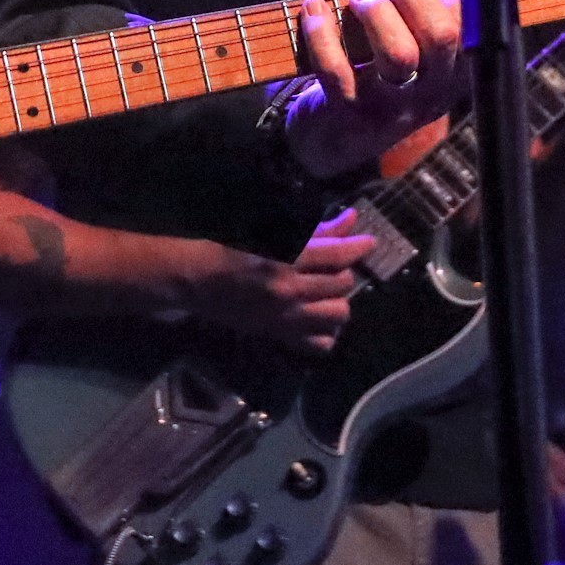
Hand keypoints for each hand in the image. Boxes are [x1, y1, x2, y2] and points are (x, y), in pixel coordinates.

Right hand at [187, 209, 372, 355]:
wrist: (195, 278)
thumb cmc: (229, 244)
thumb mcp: (269, 229)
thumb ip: (314, 229)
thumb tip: (349, 221)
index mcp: (285, 258)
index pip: (336, 256)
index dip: (358, 246)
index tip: (369, 241)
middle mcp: (289, 290)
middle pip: (342, 284)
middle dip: (344, 270)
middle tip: (334, 264)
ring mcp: (285, 317)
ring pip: (337, 315)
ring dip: (339, 299)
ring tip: (328, 290)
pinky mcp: (278, 334)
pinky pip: (318, 343)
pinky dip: (326, 331)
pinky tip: (319, 316)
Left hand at [285, 0, 464, 179]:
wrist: (335, 142)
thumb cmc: (380, 76)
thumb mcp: (417, 48)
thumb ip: (437, 5)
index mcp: (454, 74)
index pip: (473, 29)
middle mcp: (430, 93)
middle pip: (441, 37)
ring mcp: (391, 106)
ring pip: (398, 55)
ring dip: (377, 13)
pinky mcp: (348, 111)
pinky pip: (337, 70)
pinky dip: (322, 33)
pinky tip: (314, 10)